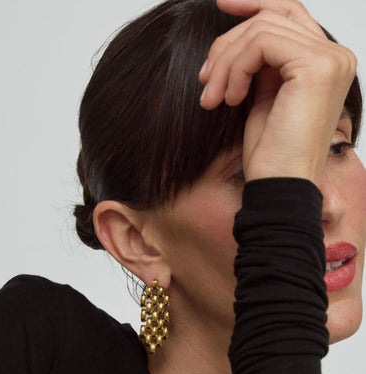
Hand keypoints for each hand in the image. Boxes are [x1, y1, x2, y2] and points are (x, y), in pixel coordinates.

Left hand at [198, 0, 356, 185]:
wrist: (278, 187)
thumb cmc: (270, 154)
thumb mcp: (262, 98)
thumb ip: (261, 64)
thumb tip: (239, 37)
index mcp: (327, 62)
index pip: (290, 13)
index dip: (254, 4)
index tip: (221, 6)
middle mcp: (336, 55)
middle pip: (271, 17)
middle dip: (228, 45)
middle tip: (204, 82)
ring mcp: (331, 58)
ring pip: (262, 29)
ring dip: (225, 63)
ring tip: (213, 98)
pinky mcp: (316, 66)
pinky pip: (260, 42)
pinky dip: (235, 67)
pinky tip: (228, 98)